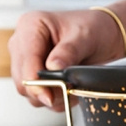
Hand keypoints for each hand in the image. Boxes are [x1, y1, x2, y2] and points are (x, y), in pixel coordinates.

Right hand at [9, 8, 125, 111]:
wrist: (103, 36)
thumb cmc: (93, 28)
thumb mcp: (85, 36)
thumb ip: (68, 51)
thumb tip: (53, 67)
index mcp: (30, 26)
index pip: (25, 61)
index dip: (36, 82)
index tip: (50, 97)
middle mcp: (23, 44)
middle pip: (23, 81)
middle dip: (46, 91)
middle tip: (69, 90)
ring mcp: (27, 62)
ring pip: (29, 92)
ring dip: (52, 97)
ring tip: (73, 88)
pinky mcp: (34, 77)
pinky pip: (38, 97)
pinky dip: (55, 100)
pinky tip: (69, 90)